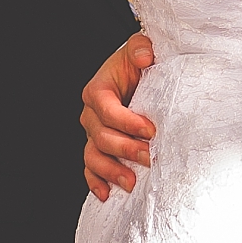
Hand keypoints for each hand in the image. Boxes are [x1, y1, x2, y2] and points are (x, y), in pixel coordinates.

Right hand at [83, 33, 155, 200]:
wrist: (138, 75)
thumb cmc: (139, 64)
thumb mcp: (140, 49)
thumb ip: (141, 48)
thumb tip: (144, 57)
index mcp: (98, 90)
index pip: (108, 110)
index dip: (128, 122)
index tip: (151, 130)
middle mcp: (91, 114)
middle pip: (102, 137)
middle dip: (126, 149)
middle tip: (151, 157)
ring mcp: (92, 133)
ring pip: (93, 156)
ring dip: (111, 171)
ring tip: (131, 183)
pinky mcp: (98, 148)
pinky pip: (90, 168)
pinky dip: (96, 182)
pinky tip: (106, 195)